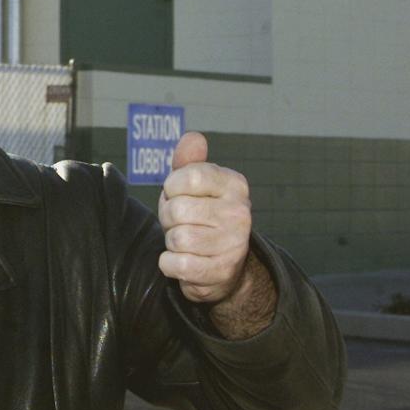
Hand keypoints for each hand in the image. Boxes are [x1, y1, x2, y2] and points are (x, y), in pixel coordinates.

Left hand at [157, 132, 251, 303]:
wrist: (223, 267)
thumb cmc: (201, 217)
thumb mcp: (196, 186)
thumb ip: (189, 162)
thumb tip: (193, 137)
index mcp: (235, 185)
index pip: (189, 176)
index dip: (172, 188)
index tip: (177, 195)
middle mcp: (240, 213)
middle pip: (177, 209)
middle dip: (169, 218)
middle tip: (180, 223)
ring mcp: (233, 244)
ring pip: (176, 238)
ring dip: (171, 242)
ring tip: (184, 241)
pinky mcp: (220, 272)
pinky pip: (175, 264)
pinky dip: (169, 264)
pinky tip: (182, 260)